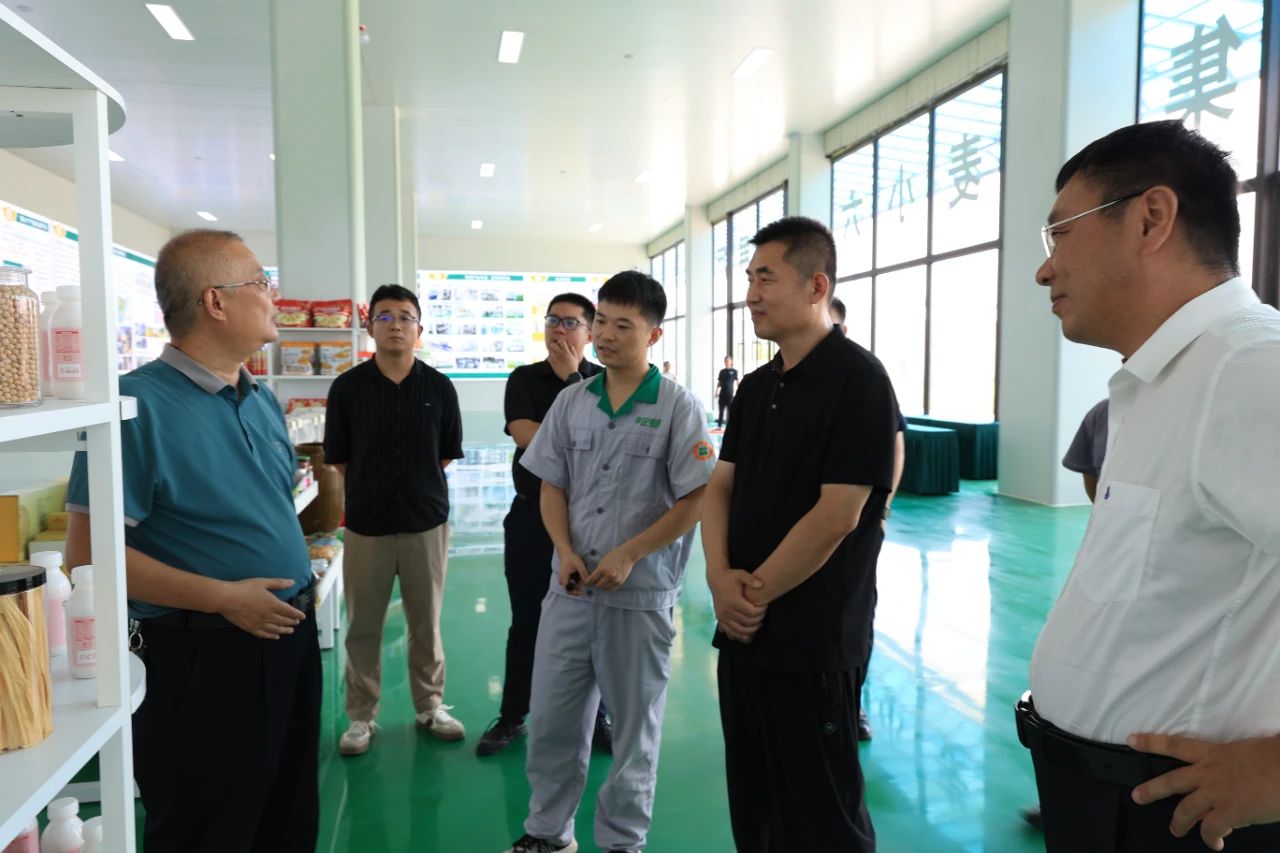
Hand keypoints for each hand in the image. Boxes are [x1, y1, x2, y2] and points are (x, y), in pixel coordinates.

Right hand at [218, 578, 305, 638]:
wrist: (227, 599)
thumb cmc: (245, 588)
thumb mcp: (263, 582)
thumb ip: (278, 583)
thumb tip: (292, 582)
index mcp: (273, 604)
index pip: (289, 611)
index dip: (297, 614)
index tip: (302, 616)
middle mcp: (268, 616)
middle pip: (283, 621)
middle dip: (292, 622)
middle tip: (296, 623)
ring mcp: (259, 623)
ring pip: (275, 629)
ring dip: (284, 630)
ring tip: (290, 631)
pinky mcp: (250, 628)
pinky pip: (263, 634)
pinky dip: (271, 636)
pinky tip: (275, 636)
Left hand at [547, 338, 581, 380]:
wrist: (570, 376)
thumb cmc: (573, 367)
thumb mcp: (575, 357)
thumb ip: (573, 350)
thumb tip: (569, 345)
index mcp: (566, 352)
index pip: (561, 341)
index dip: (560, 341)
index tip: (560, 344)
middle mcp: (560, 354)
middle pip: (553, 345)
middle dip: (553, 345)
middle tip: (554, 347)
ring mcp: (555, 359)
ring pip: (550, 351)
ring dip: (551, 351)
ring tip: (554, 353)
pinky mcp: (552, 363)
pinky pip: (548, 357)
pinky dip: (550, 357)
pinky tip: (553, 359)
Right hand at [558, 549, 587, 595]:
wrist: (565, 553)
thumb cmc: (571, 558)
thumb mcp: (579, 565)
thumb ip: (583, 573)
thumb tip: (588, 581)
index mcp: (564, 579)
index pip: (569, 591)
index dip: (576, 593)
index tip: (583, 592)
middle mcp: (563, 580)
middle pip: (571, 590)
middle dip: (578, 588)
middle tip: (586, 585)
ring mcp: (564, 579)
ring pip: (572, 586)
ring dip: (579, 584)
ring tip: (584, 577)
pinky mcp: (567, 578)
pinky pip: (573, 582)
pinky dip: (578, 581)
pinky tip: (582, 575)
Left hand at [585, 546, 635, 591]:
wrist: (627, 554)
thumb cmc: (614, 555)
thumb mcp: (603, 561)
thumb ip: (598, 571)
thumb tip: (591, 579)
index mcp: (602, 569)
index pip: (591, 580)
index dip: (587, 582)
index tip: (586, 582)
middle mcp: (609, 575)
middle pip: (598, 585)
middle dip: (595, 583)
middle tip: (594, 582)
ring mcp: (615, 579)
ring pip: (604, 588)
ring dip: (602, 586)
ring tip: (602, 582)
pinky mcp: (620, 582)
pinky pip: (612, 589)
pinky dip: (608, 587)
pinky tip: (607, 583)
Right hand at [708, 567, 765, 642]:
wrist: (716, 579)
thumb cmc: (730, 576)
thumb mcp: (741, 574)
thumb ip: (751, 579)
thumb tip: (761, 585)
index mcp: (733, 601)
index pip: (752, 612)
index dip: (761, 611)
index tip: (765, 606)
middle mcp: (727, 610)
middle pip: (747, 622)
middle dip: (758, 619)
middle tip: (763, 614)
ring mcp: (723, 616)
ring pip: (740, 630)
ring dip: (751, 629)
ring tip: (759, 624)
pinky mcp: (720, 619)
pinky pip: (730, 632)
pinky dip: (740, 635)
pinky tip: (748, 634)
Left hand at [1129, 732, 1279, 849]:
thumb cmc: (1276, 756)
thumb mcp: (1248, 752)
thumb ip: (1234, 765)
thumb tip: (1235, 781)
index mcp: (1214, 753)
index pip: (1175, 744)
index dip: (1151, 742)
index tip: (1131, 740)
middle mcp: (1208, 772)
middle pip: (1171, 781)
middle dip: (1151, 789)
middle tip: (1136, 796)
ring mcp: (1215, 794)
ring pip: (1185, 810)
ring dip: (1178, 823)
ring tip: (1175, 831)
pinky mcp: (1227, 814)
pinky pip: (1210, 830)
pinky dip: (1210, 839)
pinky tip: (1214, 844)